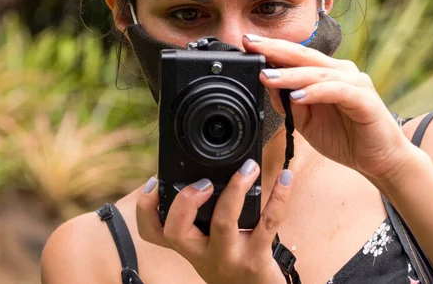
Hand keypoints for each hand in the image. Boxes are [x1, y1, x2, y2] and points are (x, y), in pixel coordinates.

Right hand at [136, 161, 291, 283]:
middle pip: (178, 229)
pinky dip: (279, 197)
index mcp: (187, 246)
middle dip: (186, 199)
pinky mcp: (257, 259)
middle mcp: (202, 254)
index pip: (152, 232)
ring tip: (248, 168)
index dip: (146, 208)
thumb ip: (200, 217)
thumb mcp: (207, 246)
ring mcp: (229, 258)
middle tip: (204, 182)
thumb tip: (204, 170)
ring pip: (223, 222)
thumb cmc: (231, 264)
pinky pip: (268, 223)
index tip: (155, 182)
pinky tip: (285, 178)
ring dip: (235, 189)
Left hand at [243, 34, 414, 181]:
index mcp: (326, 73)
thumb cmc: (344, 137)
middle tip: (251, 46)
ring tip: (267, 76)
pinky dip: (315, 92)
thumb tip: (266, 83)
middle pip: (303, 56)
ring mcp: (355, 83)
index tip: (246, 44)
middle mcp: (341, 71)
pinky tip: (297, 96)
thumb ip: (288, 102)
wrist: (378, 160)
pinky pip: (337, 91)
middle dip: (275, 49)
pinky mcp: (364, 99)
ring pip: (317, 72)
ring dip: (290, 75)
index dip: (271, 48)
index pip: (295, 56)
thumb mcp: (305, 121)